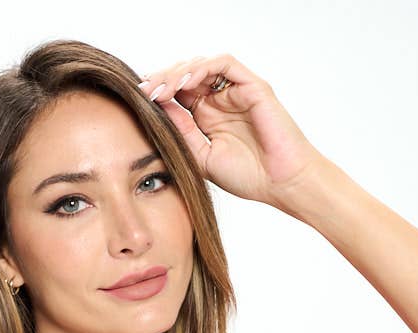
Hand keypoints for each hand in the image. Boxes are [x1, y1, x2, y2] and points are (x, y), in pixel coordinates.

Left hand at [138, 53, 323, 206]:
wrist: (280, 184)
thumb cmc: (248, 176)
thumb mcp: (202, 156)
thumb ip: (181, 133)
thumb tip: (157, 110)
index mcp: (208, 115)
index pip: (178, 94)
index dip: (157, 93)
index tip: (137, 101)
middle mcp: (221, 99)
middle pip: (186, 75)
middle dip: (162, 79)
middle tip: (143, 91)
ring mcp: (237, 91)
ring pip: (202, 66)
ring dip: (178, 73)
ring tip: (161, 88)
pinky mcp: (253, 86)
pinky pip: (224, 64)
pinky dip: (202, 68)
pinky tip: (185, 83)